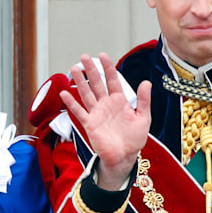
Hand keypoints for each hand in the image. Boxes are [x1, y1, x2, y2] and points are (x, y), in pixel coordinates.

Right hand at [60, 53, 150, 190]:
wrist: (124, 157)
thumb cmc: (134, 139)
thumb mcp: (143, 118)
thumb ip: (143, 100)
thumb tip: (146, 82)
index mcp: (120, 101)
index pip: (112, 80)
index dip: (108, 68)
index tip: (103, 55)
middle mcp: (106, 104)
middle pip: (97, 83)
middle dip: (91, 70)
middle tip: (84, 57)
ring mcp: (97, 113)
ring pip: (86, 94)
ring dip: (80, 82)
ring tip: (73, 68)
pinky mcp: (90, 124)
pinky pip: (79, 111)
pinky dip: (71, 103)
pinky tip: (64, 93)